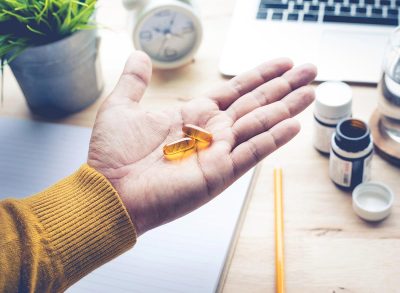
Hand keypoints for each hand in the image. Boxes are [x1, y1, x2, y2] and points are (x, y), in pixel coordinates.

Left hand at [88, 51, 316, 235]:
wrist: (109, 189)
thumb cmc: (113, 154)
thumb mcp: (122, 106)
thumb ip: (135, 81)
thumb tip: (140, 56)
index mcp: (194, 114)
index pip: (236, 90)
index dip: (259, 76)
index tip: (282, 63)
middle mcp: (211, 131)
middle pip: (255, 103)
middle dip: (283, 86)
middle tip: (310, 69)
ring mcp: (218, 152)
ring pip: (260, 124)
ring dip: (286, 107)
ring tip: (310, 92)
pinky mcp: (219, 173)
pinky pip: (252, 152)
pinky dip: (273, 139)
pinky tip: (294, 125)